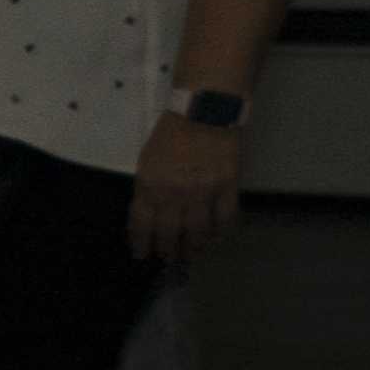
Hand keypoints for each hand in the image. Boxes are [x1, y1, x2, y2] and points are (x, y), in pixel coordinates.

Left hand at [131, 111, 245, 262]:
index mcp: (149, 185)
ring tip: (192, 252)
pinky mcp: (227, 187)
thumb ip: (148, 188)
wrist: (203, 112)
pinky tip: (216, 236)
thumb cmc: (170, 133)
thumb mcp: (146, 161)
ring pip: (198, 231)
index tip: (142, 255)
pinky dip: (220, 231)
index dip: (141, 243)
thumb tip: (151, 213)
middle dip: (168, 250)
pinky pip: (225, 218)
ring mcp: (202, 192)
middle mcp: (174, 194)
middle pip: (169, 233)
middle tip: (170, 258)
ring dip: (194, 246)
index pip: (142, 224)